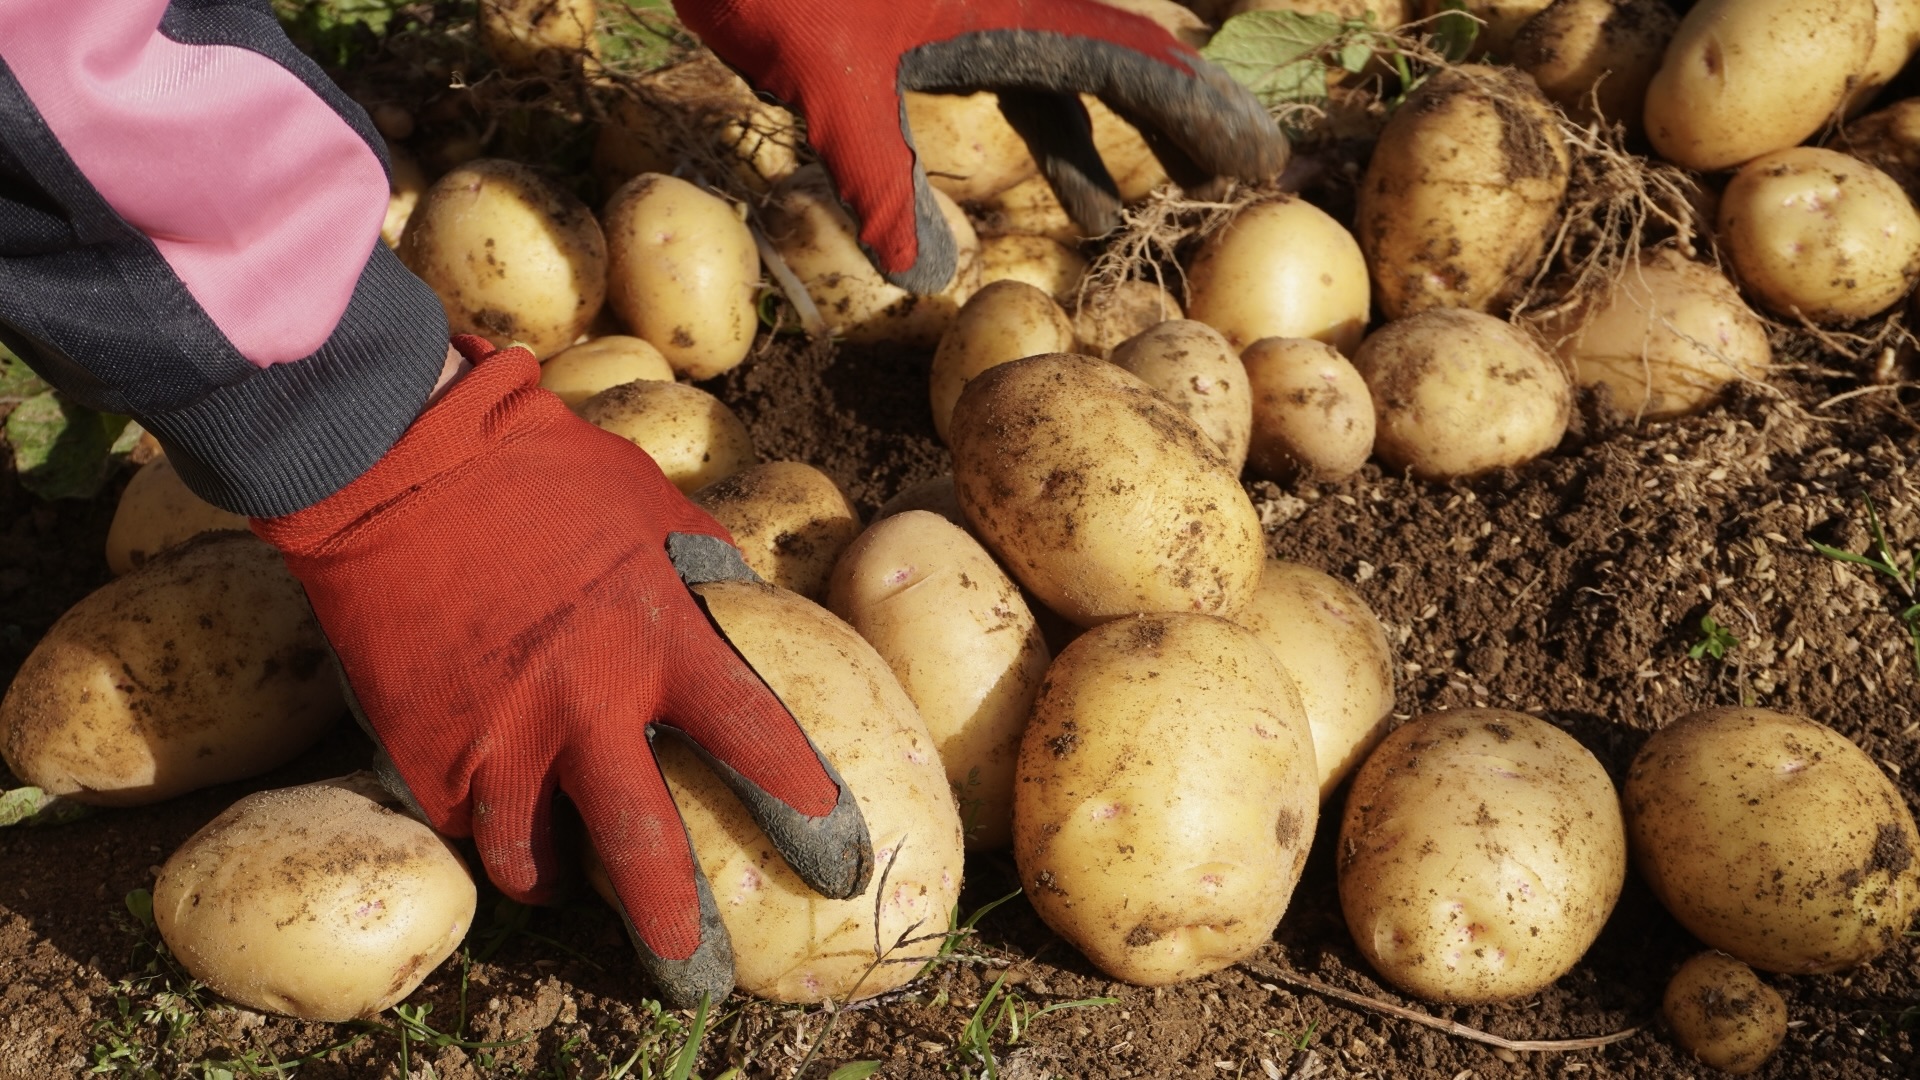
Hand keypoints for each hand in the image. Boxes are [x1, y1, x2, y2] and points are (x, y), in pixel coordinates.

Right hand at [252, 336, 871, 1005]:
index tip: (839, 867)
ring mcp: (500, 738)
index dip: (806, 814)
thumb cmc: (540, 474)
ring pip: (537, 864)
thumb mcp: (655, 511)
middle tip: (702, 985)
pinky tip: (499, 812)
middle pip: (646, 856)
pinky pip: (467, 826)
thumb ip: (706, 583)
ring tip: (572, 891)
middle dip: (678, 933)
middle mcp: (588, 705)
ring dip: (563, 886)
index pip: (759, 745)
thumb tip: (747, 618)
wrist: (395, 463)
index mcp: (664, 639)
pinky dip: (490, 829)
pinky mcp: (424, 753)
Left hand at [675, 0, 1287, 292]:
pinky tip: (1075, 197)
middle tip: (1245, 176)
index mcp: (1006, 8)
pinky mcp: (935, 23)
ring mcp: (974, 12)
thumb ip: (881, 177)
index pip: (1127, 60)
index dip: (1197, 111)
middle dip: (1183, 119)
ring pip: (1073, 74)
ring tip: (1153, 205)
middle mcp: (1006, 4)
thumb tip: (926, 280)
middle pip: (1121, 59)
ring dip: (1117, 137)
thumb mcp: (826, 83)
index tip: (1257, 158)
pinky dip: (1056, 135)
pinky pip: (1024, 81)